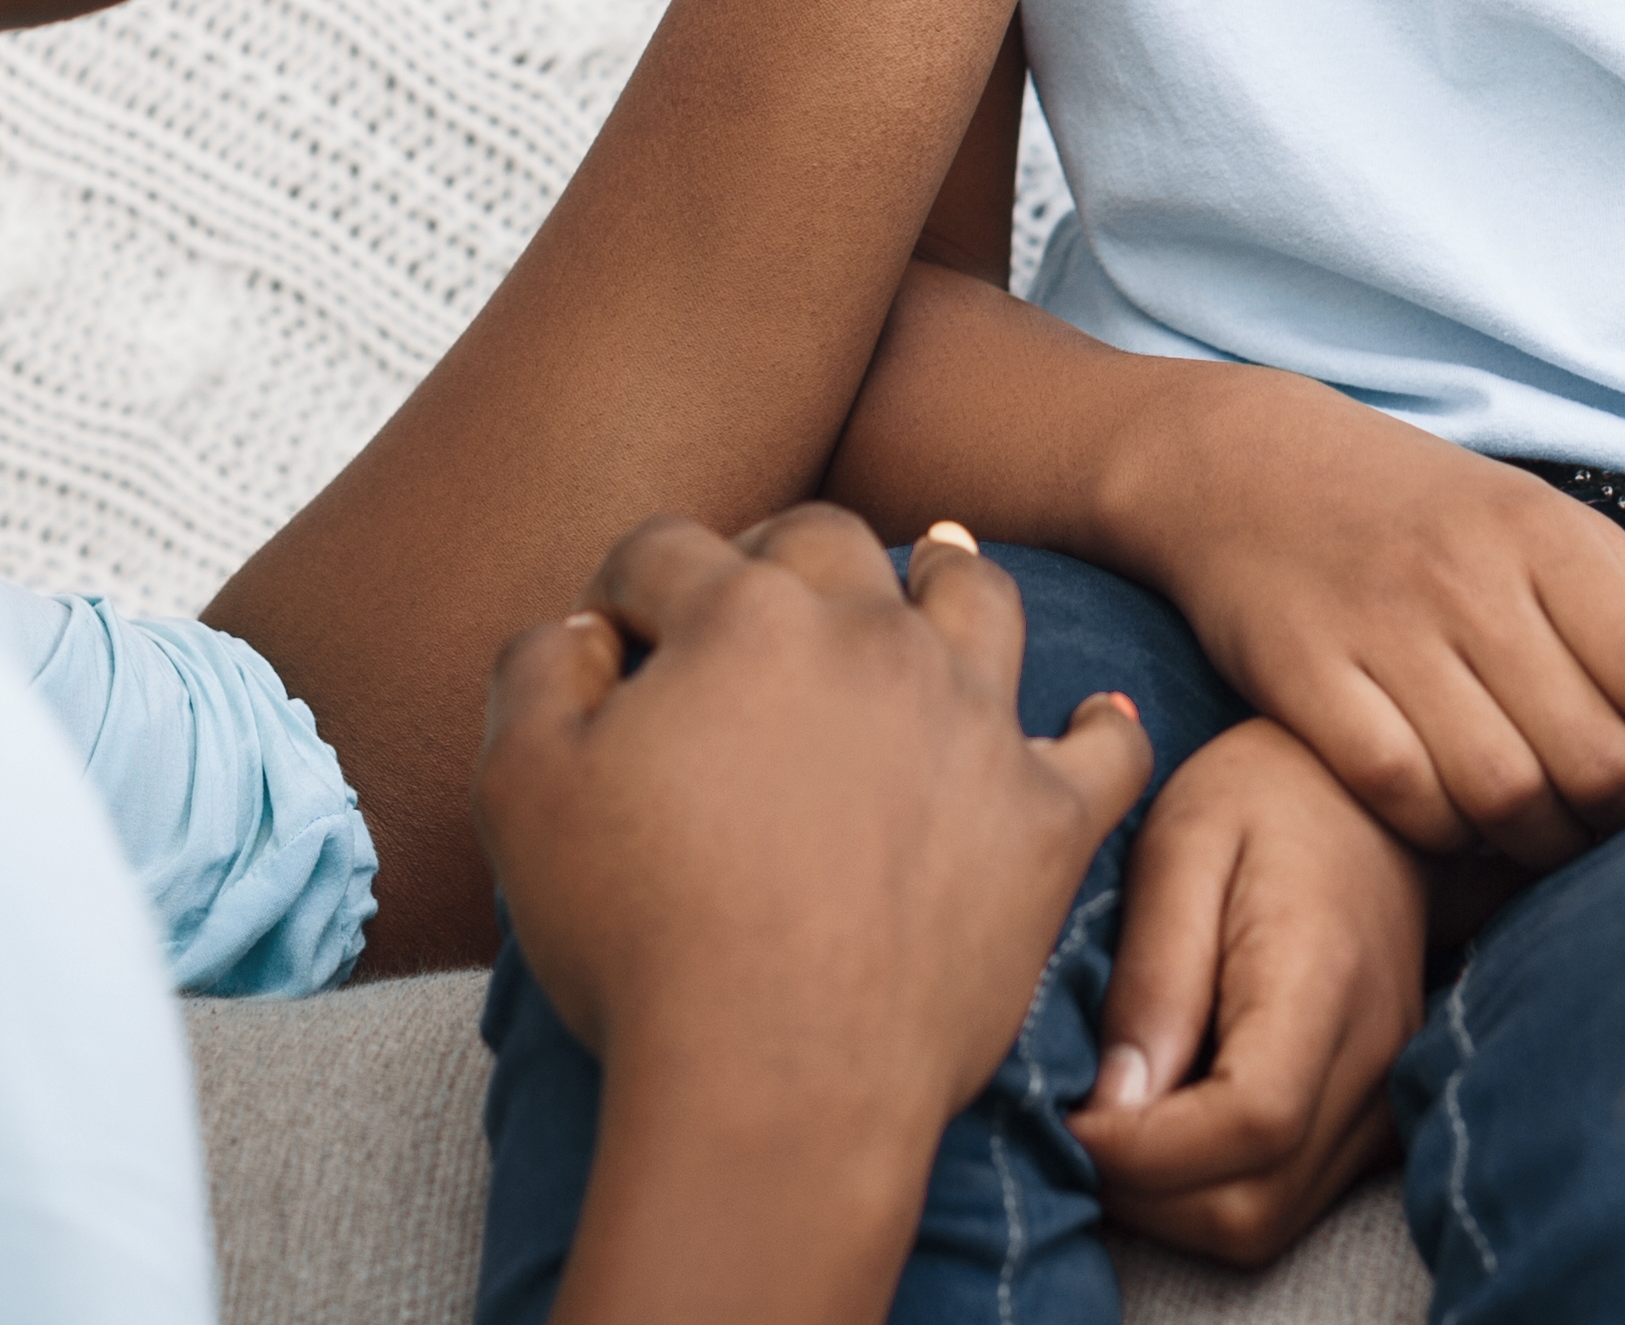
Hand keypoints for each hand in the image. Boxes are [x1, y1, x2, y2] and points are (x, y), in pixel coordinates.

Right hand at [480, 509, 1154, 1138]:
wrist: (777, 1081)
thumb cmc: (637, 939)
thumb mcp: (520, 790)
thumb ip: (537, 670)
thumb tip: (586, 632)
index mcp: (742, 617)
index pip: (668, 552)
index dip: (625, 589)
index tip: (611, 638)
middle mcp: (872, 637)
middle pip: (827, 542)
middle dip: (775, 554)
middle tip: (752, 597)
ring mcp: (972, 721)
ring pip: (976, 596)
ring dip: (945, 575)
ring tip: (934, 568)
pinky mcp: (1045, 820)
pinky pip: (1104, 748)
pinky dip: (1100, 726)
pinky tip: (1096, 715)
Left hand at [1074, 720, 1425, 1266]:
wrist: (1363, 796)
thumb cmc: (1259, 799)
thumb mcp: (1181, 847)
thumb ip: (1154, 976)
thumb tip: (1116, 1105)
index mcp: (1323, 976)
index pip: (1252, 1123)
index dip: (1144, 1151)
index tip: (1070, 1113)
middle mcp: (1375, 1053)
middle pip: (1255, 1203)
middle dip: (1142, 1194)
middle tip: (1073, 1124)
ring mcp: (1385, 1092)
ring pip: (1267, 1223)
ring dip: (1169, 1204)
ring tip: (1111, 1126)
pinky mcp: (1376, 1112)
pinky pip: (1286, 1200)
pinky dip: (1210, 1190)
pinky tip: (1165, 1126)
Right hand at [1127, 373, 1624, 868]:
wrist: (1249, 465)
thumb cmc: (1422, 512)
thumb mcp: (1536, 516)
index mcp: (1543, 532)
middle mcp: (1468, 577)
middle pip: (1597, 756)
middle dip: (1624, 818)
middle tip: (1614, 824)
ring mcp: (1382, 629)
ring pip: (1506, 793)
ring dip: (1542, 841)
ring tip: (1545, 834)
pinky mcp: (1303, 677)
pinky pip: (1405, 796)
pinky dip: (1446, 831)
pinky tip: (1455, 817)